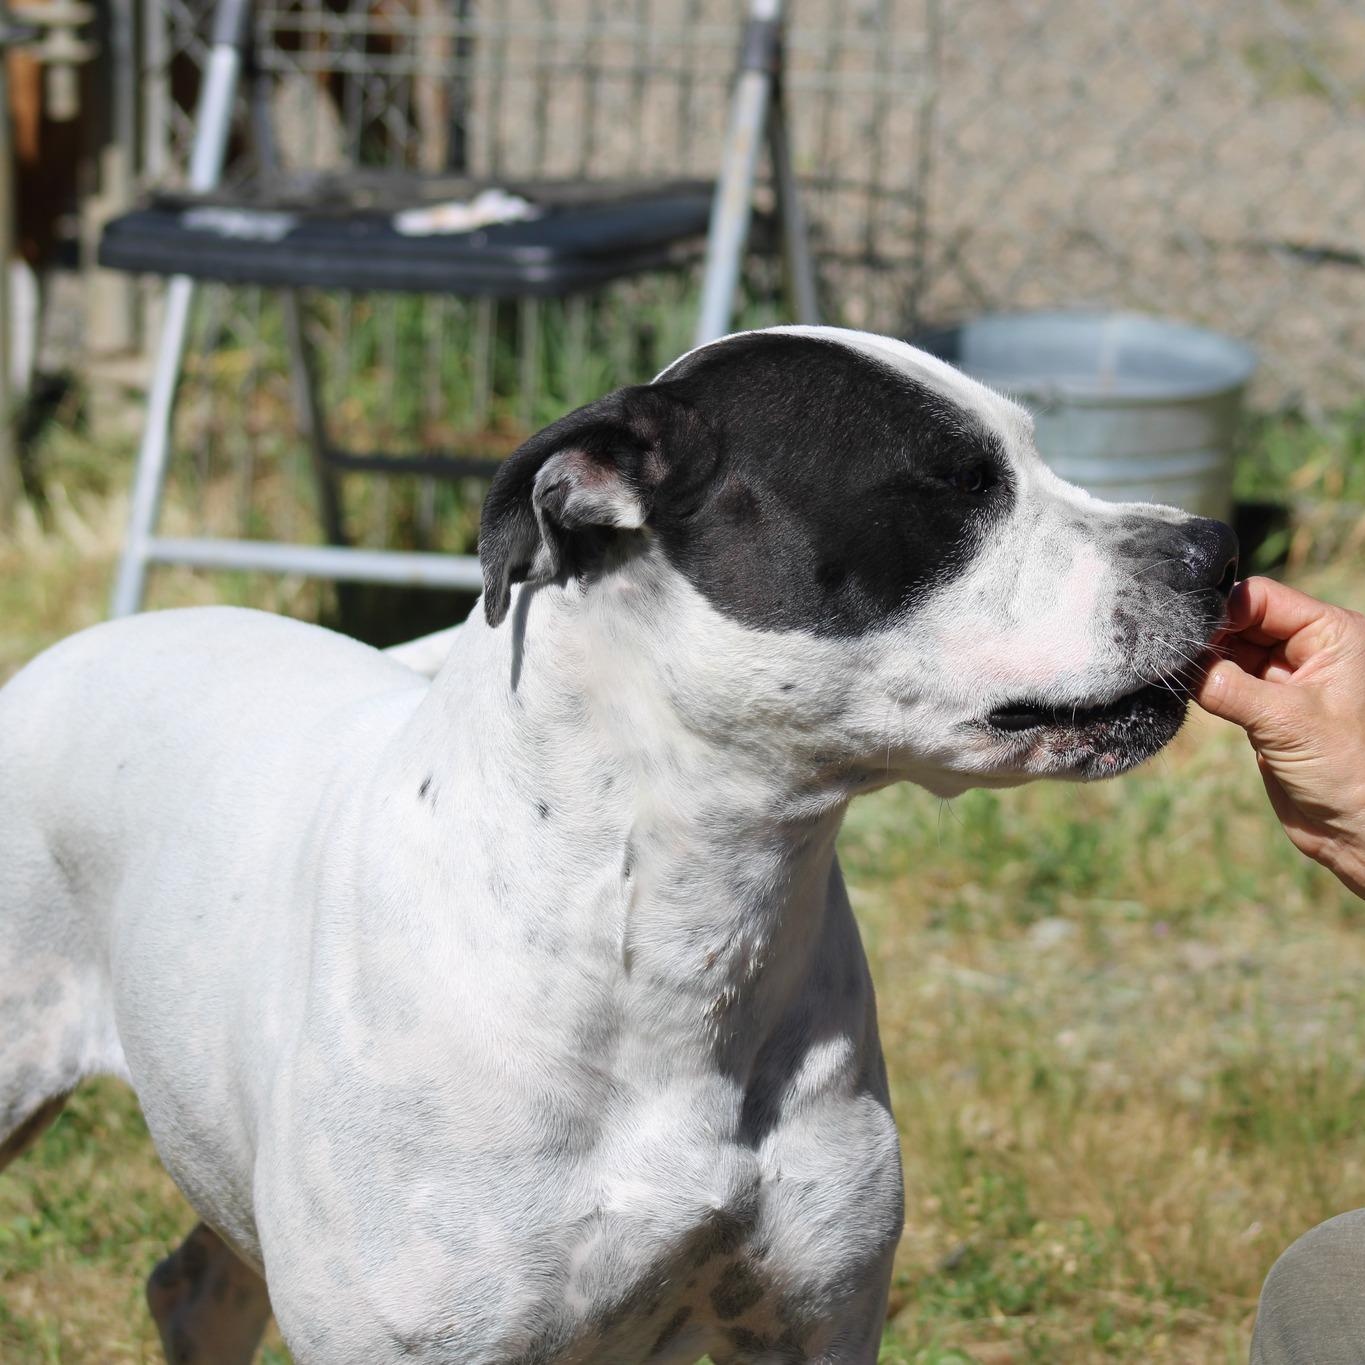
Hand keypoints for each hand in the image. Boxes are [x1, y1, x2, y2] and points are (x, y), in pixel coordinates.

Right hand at [1195, 576, 1364, 898]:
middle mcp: (1312, 650)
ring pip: (1230, 651)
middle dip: (1207, 634)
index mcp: (1334, 635)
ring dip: (1201, 660)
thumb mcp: (1285, 720)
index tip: (1182, 628)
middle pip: (1243, 620)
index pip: (1264, 599)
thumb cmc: (1347, 771)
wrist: (1356, 830)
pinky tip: (1181, 686)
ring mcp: (1288, 679)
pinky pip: (1226, 682)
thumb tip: (1173, 663)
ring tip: (1168, 669)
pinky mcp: (1267, 709)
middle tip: (1166, 650)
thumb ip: (1227, 686)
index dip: (1222, 609)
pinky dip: (1204, 684)